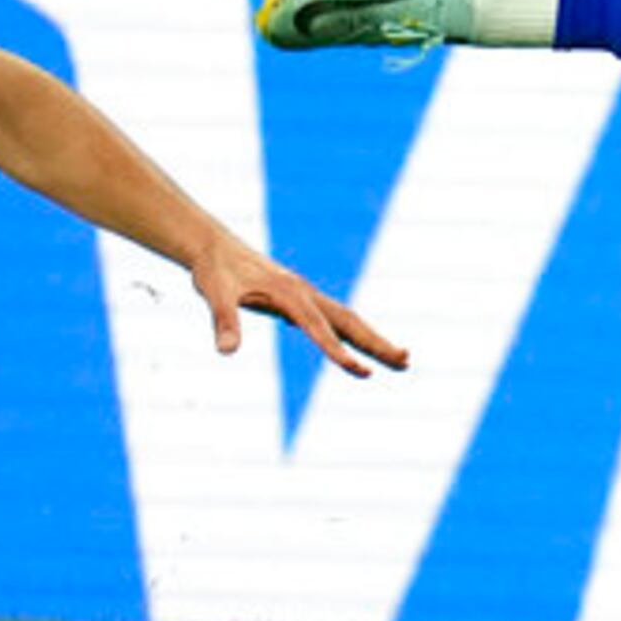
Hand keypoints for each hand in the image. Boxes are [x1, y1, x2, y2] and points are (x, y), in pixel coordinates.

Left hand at [188, 233, 407, 377]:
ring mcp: (305, 296)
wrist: (213, 247)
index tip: (363, 373)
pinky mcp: (298, 300)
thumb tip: (226, 352)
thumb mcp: (214, 294)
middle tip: (406, 362)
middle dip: (377, 343)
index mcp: (290, 294)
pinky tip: (359, 348)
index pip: (321, 330)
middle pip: (350, 321)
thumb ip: (223, 321)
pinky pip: (333, 321)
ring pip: (347, 320)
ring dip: (372, 339)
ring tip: (400, 359)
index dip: (340, 353)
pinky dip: (352, 335)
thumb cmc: (214, 271)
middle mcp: (304, 294)